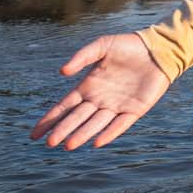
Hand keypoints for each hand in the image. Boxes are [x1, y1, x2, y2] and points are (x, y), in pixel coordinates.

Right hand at [32, 32, 170, 149]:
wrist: (158, 48)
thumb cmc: (129, 46)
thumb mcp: (102, 46)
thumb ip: (82, 56)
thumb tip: (62, 72)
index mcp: (88, 86)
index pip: (64, 107)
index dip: (50, 119)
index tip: (35, 133)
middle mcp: (100, 99)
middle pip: (76, 118)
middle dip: (63, 130)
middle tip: (49, 143)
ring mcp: (117, 105)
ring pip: (95, 124)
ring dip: (82, 135)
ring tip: (68, 146)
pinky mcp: (135, 109)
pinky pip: (120, 124)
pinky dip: (109, 133)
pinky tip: (97, 142)